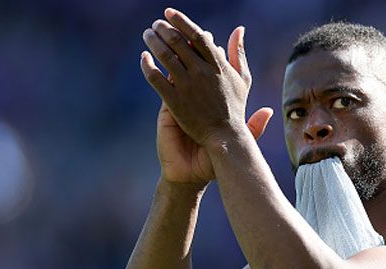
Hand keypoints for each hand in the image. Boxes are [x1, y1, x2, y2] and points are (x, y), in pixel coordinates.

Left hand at [140, 8, 271, 148]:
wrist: (225, 138)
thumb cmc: (234, 108)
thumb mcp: (242, 79)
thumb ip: (238, 53)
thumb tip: (239, 29)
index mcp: (218, 67)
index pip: (197, 36)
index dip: (182, 22)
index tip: (169, 13)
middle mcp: (202, 74)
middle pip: (178, 42)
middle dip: (164, 29)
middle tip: (156, 24)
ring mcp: (187, 87)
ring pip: (164, 56)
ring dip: (154, 41)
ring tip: (148, 35)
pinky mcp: (174, 102)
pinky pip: (155, 78)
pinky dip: (147, 65)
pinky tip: (144, 58)